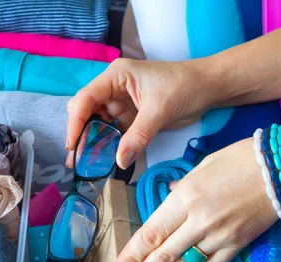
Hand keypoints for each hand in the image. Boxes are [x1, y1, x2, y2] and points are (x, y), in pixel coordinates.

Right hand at [66, 58, 214, 168]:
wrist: (208, 88)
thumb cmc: (184, 87)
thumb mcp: (160, 111)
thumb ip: (138, 136)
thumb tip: (119, 161)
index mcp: (115, 76)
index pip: (86, 98)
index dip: (75, 122)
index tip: (72, 144)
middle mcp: (113, 89)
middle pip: (85, 111)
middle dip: (80, 134)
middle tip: (77, 160)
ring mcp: (121, 104)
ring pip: (97, 124)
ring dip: (91, 143)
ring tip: (83, 165)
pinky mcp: (131, 118)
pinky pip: (113, 133)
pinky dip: (107, 146)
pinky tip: (101, 161)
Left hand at [111, 138, 278, 261]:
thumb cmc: (243, 159)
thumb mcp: (203, 165)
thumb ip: (181, 188)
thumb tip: (168, 198)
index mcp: (186, 198)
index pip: (151, 233)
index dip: (131, 256)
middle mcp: (199, 221)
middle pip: (162, 255)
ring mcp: (219, 236)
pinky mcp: (236, 245)